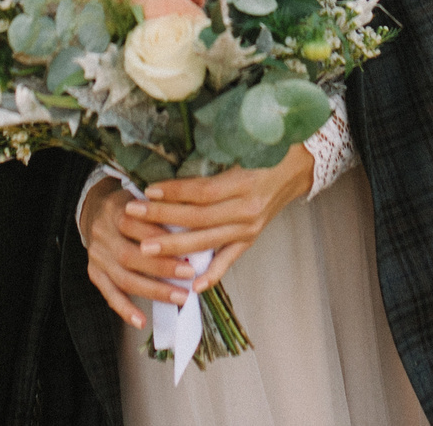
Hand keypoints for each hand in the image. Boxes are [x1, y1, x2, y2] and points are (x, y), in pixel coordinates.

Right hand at [80, 177, 196, 330]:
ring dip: (153, 291)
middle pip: (130, 255)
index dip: (161, 237)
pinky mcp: (94, 272)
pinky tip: (141, 321)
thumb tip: (193, 231)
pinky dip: (125, 309)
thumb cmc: (130, 206)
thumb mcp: (144, 197)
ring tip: (180, 297)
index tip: (189, 245)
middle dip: (162, 267)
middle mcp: (102, 234)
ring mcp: (97, 255)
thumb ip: (162, 212)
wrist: (94, 209)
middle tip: (190, 274)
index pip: (136, 225)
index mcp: (114, 209)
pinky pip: (109, 294)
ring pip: (123, 278)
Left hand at [128, 146, 313, 294]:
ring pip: (206, 241)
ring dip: (174, 246)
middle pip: (198, 219)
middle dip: (162, 218)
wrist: (299, 166)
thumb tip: (172, 160)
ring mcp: (250, 228)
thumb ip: (212, 158)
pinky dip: (211, 274)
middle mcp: (247, 210)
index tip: (148, 189)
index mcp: (245, 184)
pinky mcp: (251, 239)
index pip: (202, 192)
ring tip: (145, 246)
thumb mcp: (243, 147)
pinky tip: (192, 285)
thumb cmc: (268, 151)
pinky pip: (228, 260)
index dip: (174, 192)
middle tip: (133, 215)